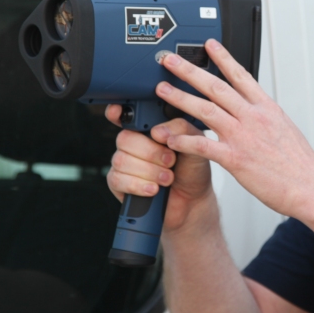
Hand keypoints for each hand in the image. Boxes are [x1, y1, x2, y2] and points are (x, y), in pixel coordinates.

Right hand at [104, 106, 215, 231]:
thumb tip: (156, 131)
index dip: (118, 112)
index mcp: (149, 129)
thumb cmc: (193, 169)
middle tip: (171, 161)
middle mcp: (134, 144)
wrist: (193, 201)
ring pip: (122, 160)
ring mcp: (124, 163)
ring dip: (149, 171)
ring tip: (168, 178)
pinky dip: (139, 185)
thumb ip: (181, 129)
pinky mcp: (119, 183)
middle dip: (151, 152)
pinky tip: (153, 189)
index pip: (126, 115)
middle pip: (125, 139)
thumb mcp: (196, 143)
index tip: (119, 111)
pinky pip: (118, 180)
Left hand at [154, 39, 313, 217]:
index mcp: (267, 108)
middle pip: (216, 87)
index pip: (241, 75)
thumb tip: (255, 111)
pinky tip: (170, 136)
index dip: (223, 58)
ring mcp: (244, 136)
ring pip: (206, 110)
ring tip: (162, 89)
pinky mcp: (235, 159)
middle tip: (170, 60)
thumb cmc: (300, 165)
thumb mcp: (285, 130)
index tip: (209, 45)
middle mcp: (254, 117)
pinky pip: (203, 145)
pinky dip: (184, 139)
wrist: (311, 187)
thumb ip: (266, 118)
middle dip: (190, 71)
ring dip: (181, 97)